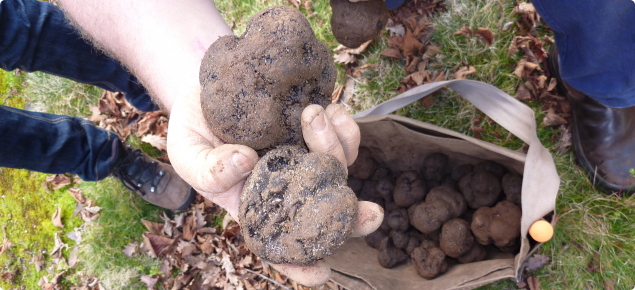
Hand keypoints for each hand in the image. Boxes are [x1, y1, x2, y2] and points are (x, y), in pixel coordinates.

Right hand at [168, 99, 382, 285]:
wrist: (206, 90)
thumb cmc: (194, 130)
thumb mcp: (186, 153)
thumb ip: (207, 169)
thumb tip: (246, 162)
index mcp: (258, 207)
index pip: (282, 247)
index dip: (301, 265)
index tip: (321, 273)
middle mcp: (289, 188)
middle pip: (326, 214)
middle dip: (353, 220)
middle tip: (371, 214)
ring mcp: (305, 159)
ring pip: (338, 168)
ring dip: (336, 146)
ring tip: (313, 115)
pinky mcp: (315, 131)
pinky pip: (342, 136)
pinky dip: (343, 126)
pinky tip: (332, 109)